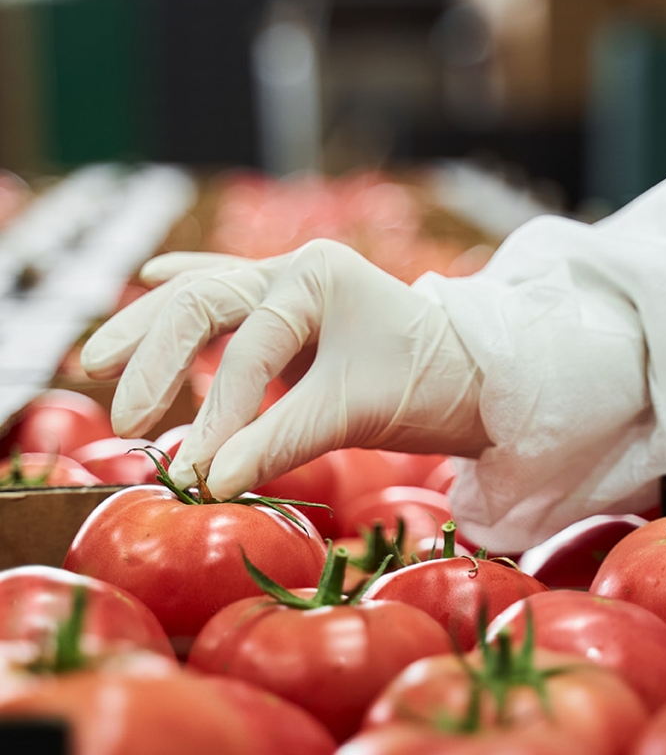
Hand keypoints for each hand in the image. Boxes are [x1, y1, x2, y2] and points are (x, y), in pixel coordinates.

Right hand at [81, 239, 489, 497]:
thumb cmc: (428, 383)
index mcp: (314, 276)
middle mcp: (293, 270)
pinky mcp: (290, 309)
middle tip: (124, 419)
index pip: (249, 348)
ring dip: (150, 331)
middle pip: (201, 306)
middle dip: (156, 362)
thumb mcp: (353, 411)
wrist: (479, 375)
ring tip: (97, 360)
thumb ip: (280, 441)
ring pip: (201, 298)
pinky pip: (228, 292)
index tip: (197, 472)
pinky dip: (188, 289)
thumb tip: (210, 484)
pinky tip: (152, 277)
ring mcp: (288, 284)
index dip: (220, 414)